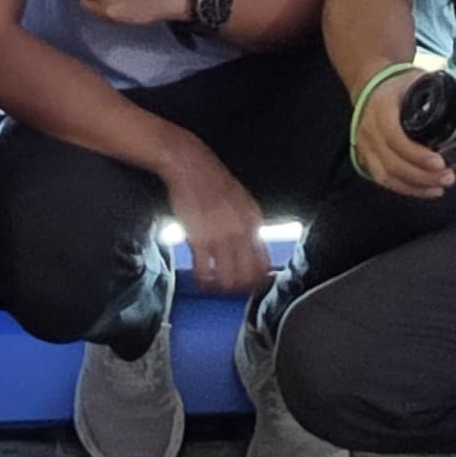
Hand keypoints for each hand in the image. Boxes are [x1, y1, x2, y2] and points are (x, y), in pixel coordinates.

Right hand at [156, 143, 269, 299]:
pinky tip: (200, 279)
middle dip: (240, 290)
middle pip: (248, 276)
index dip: (258, 281)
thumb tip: (251, 249)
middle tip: (231, 292)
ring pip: (227, 278)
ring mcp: (220, 236)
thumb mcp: (241, 201)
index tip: (251, 287)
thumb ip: (247, 225)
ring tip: (214, 288)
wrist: (190, 165)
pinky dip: (203, 280)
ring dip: (221, 288)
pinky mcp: (198, 238)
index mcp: (253, 222)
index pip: (264, 263)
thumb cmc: (214, 182)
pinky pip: (203, 270)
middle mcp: (240, 232)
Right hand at [350, 61, 453, 200]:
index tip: (439, 162)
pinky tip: (426, 190)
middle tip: (447, 177)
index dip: (417, 154)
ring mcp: (365, 147)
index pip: (395, 138)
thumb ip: (433, 93)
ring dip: (415, 186)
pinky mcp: (366, 159)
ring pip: (387, 175)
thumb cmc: (396, 84)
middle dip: (422, 175)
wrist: (370, 85)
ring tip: (440, 187)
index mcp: (381, 109)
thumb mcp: (415, 80)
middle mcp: (369, 131)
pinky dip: (406, 188)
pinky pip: (384, 180)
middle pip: (393, 162)